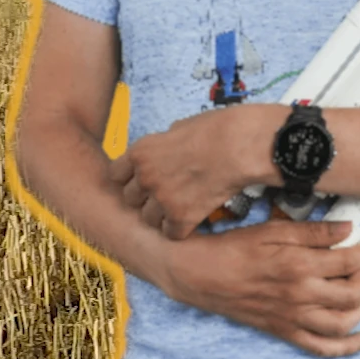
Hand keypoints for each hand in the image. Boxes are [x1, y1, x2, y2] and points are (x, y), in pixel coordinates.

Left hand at [113, 104, 277, 239]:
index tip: (144, 178)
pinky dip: (182, 228)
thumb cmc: (220, 128)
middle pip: (130, 199)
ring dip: (163, 215)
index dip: (130, 177)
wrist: (244, 146)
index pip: (115, 175)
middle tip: (168, 191)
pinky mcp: (182, 218)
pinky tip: (195, 216)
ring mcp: (162, 200)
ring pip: (148, 219)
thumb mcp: (183, 125)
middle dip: (146, 196)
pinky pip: (171, 233)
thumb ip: (165, 142)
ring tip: (183, 205)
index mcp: (141, 152)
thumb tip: (165, 148)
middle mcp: (145, 177)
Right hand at [162, 218, 359, 357]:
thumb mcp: (275, 230)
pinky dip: (346, 348)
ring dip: (359, 307)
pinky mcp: (283, 331)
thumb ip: (315, 231)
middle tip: (357, 264)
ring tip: (355, 291)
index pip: (351, 261)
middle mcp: (299, 295)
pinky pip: (321, 348)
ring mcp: (292, 317)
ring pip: (343, 323)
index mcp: (299, 265)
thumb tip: (350, 229)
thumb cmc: (235, 247)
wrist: (199, 274)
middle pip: (353, 293)